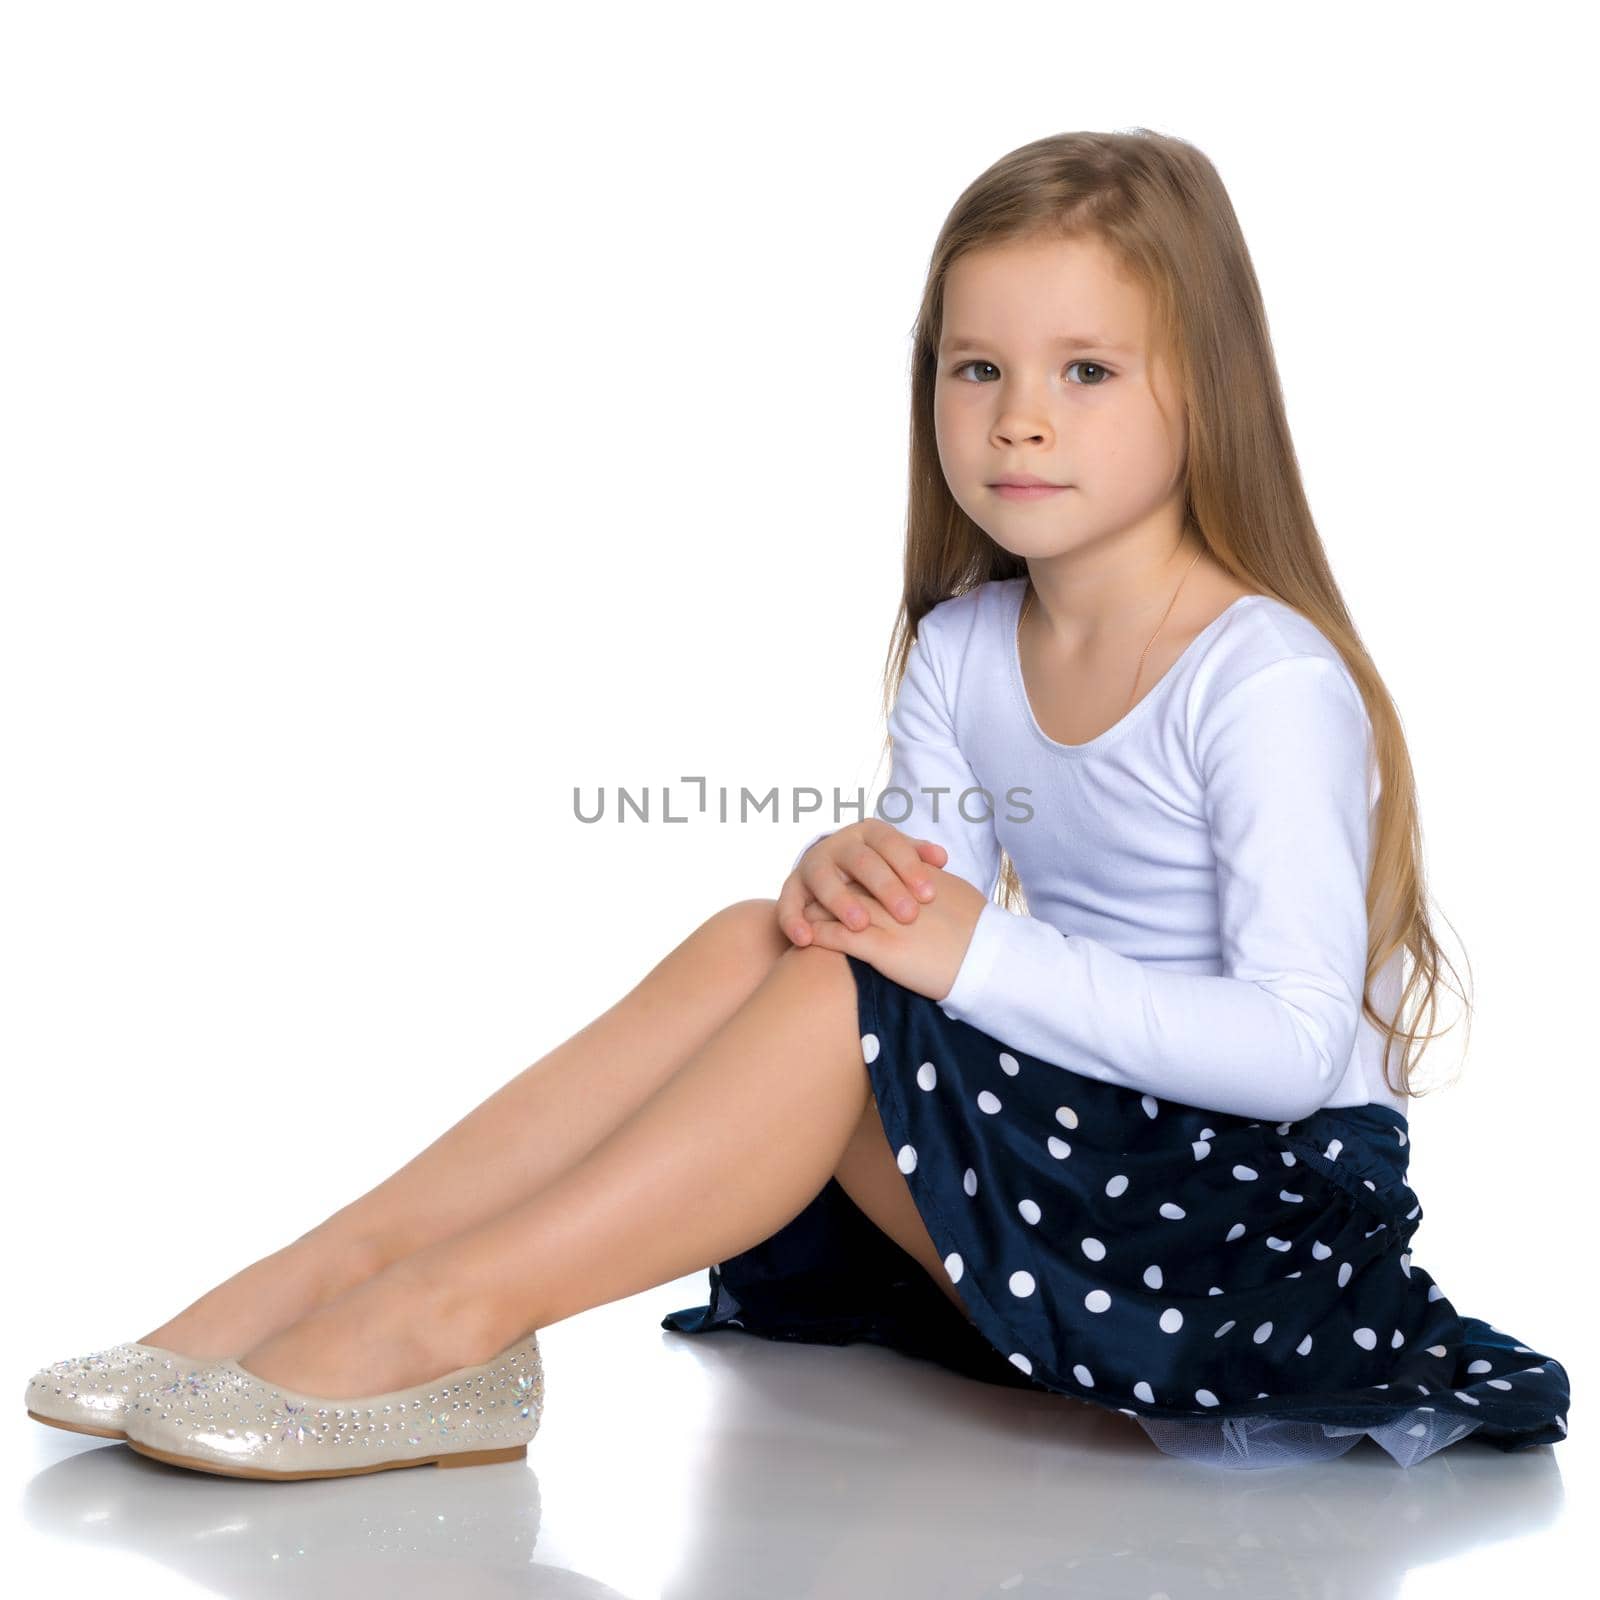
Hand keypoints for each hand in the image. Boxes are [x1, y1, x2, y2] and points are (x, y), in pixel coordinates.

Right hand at [779, 820, 948, 946]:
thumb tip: (941, 858)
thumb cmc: (880, 871)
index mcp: (869, 834)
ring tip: (861, 925)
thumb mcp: (898, 859)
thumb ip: (918, 857)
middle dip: (885, 887)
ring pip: (824, 879)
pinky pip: (788, 902)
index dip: (910, 867)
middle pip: (862, 861)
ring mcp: (814, 864)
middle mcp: (839, 845)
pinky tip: (805, 940)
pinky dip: (793, 920)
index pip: (891, 844)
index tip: (929, 895)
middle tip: (907, 915)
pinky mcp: (792, 887)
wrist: (836, 874)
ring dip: (841, 901)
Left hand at [796, 862, 987, 1002]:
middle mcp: (894, 892)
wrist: (990, 960)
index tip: (840, 877)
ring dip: (817, 910)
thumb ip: (934, 880)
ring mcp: (884, 918)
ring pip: (838, 907)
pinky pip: (838, 938)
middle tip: (812, 892)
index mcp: (912, 877)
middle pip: (851, 881)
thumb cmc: (980, 931)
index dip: (854, 872)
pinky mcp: (879, 947)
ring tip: (803, 916)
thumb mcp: (955, 893)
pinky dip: (819, 936)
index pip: (874, 864)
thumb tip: (932, 873)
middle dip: (830, 885)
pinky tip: (806, 940)